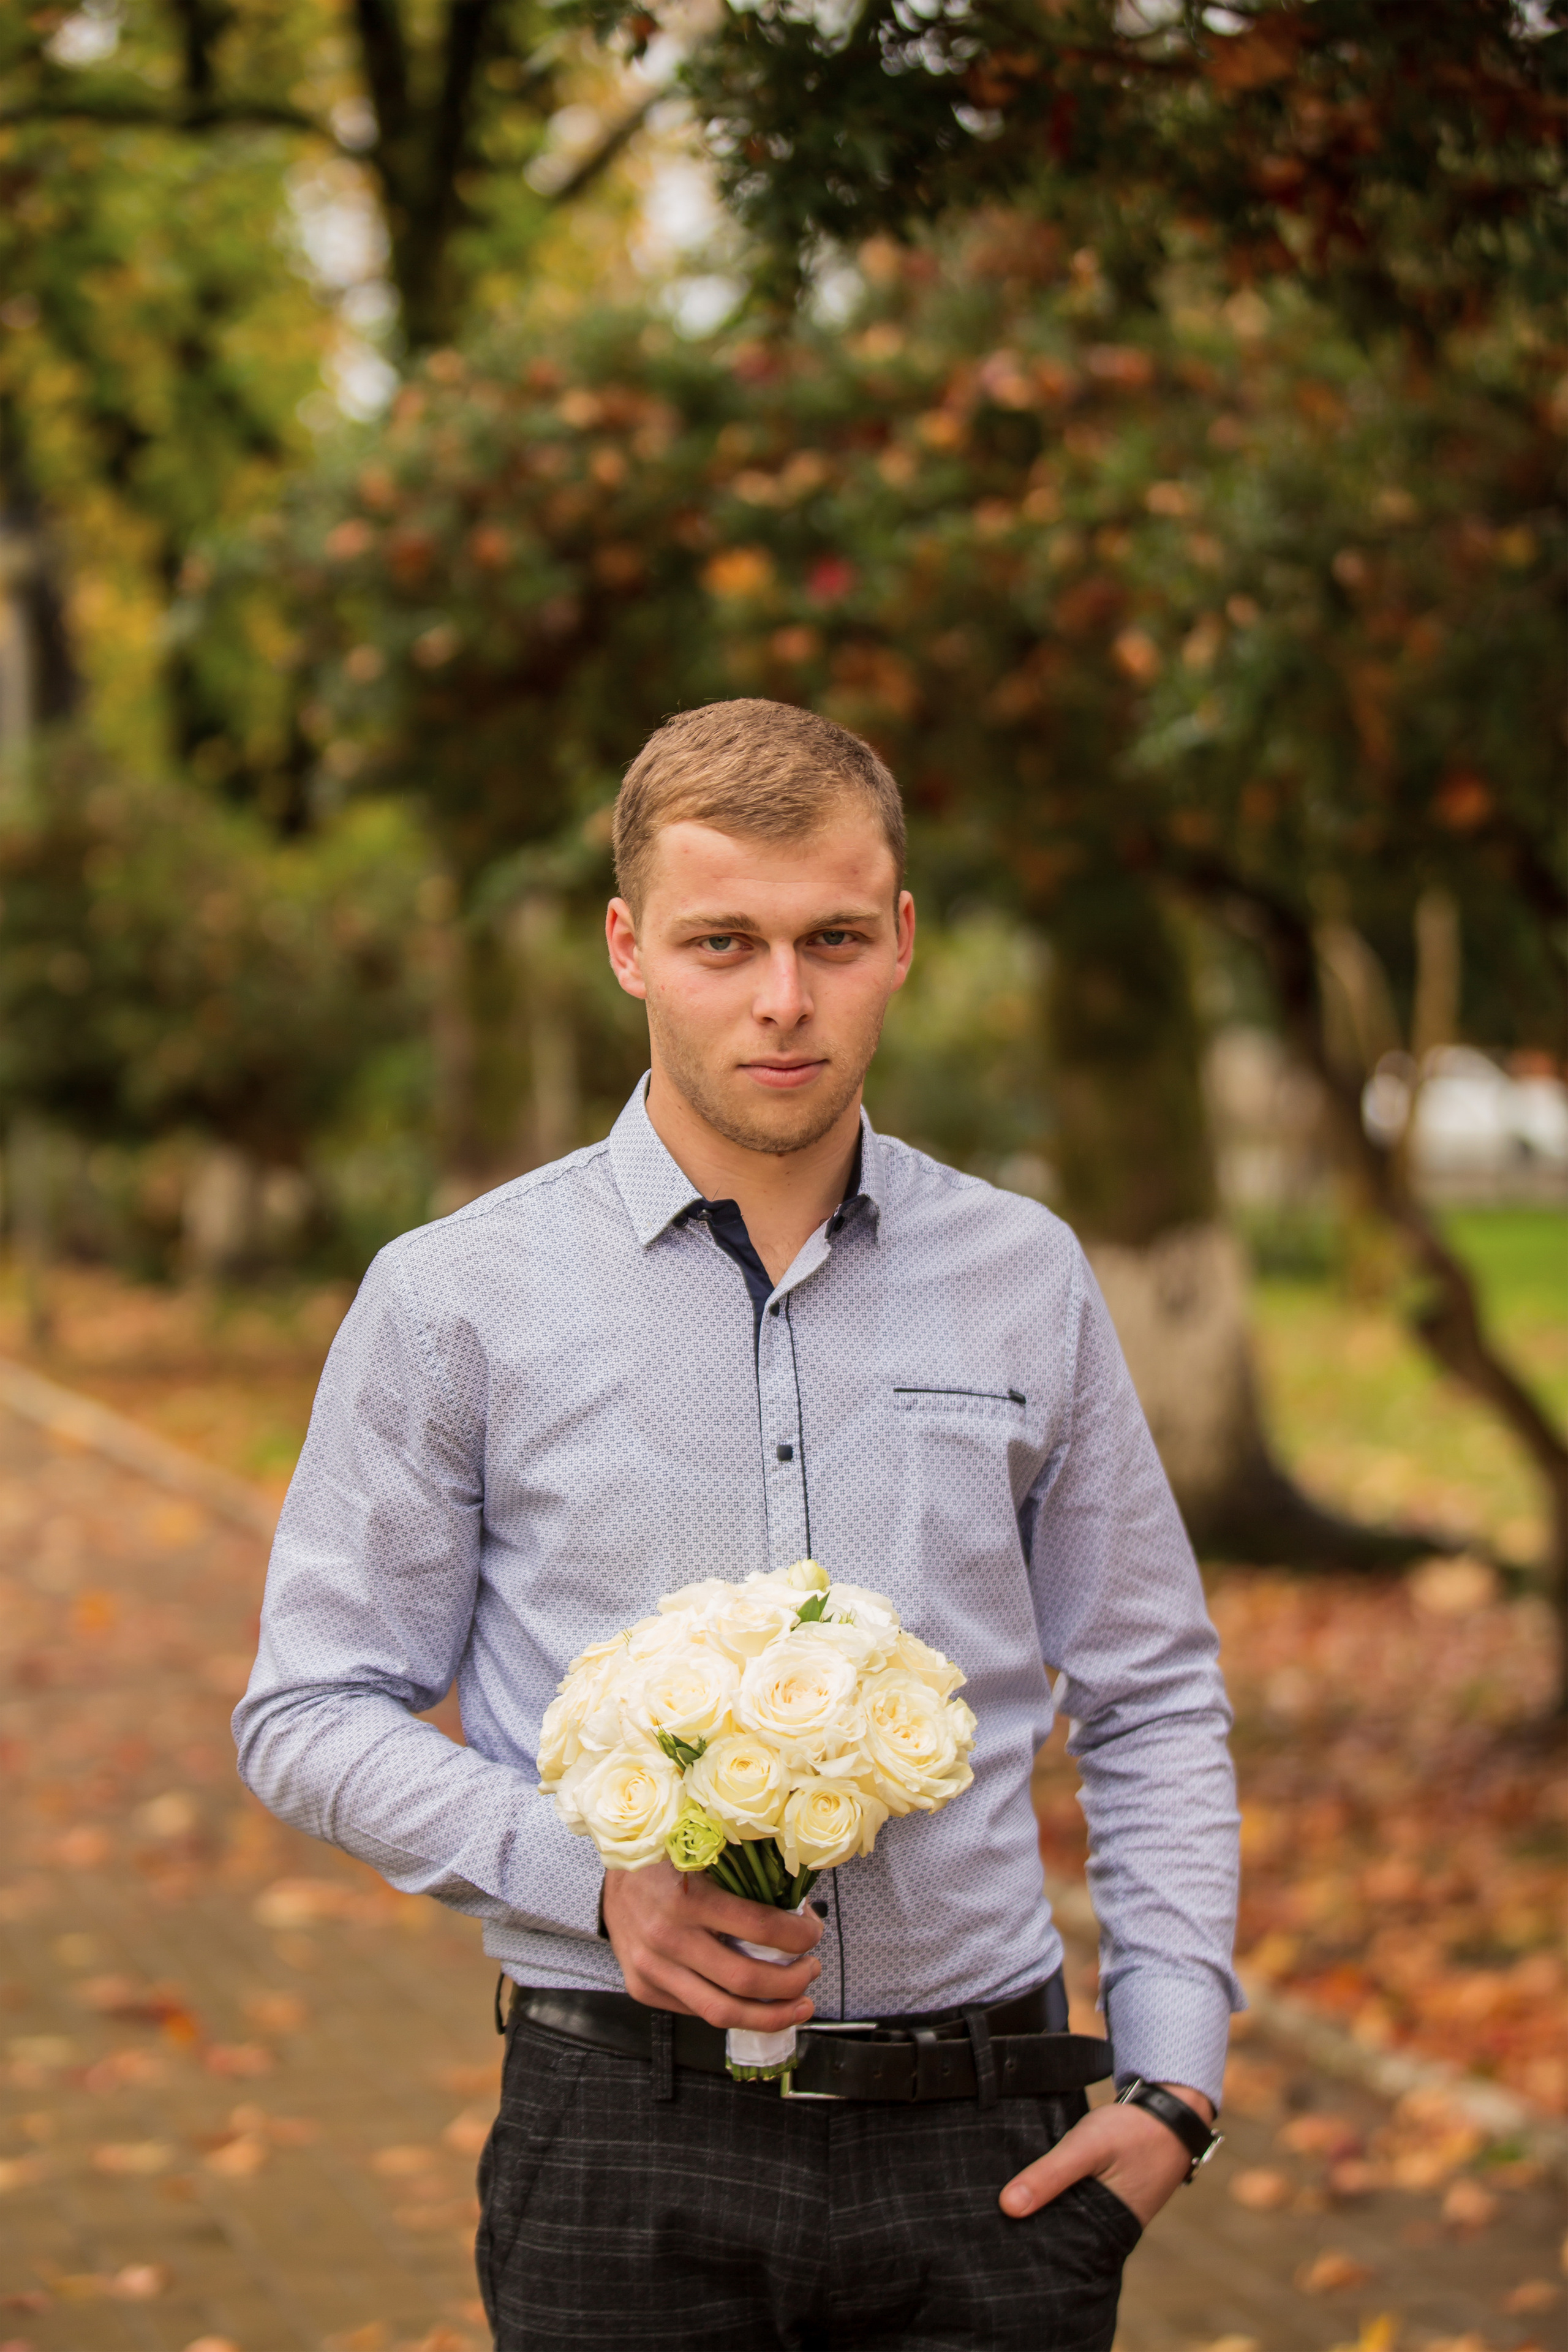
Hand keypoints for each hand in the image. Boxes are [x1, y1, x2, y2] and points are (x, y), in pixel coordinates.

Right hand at [601, 1860, 823, 2030]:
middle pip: (745, 1980)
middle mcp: (666, 1937)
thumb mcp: (703, 1854)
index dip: (799, 1936)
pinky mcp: (643, 1989)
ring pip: (721, 2012)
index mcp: (687, 1896)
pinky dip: (733, 2010)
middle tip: (813, 1970)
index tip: (814, 1932)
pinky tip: (753, 2002)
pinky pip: (697, 2011)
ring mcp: (651, 1969)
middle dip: (792, 1982)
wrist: (609, 1878)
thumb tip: (799, 1908)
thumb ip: (744, 1879)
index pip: (760, 1927)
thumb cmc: (665, 1861)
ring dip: (771, 2014)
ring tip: (798, 2005)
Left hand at [1000, 2083, 1214, 2228]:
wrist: (1172, 2110)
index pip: (1055, 2252)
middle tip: (985, 2223)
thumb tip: (1007, 2207)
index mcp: (1103, 2233)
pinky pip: (1073, 2200)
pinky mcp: (1105, 2192)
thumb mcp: (1087, 2147)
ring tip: (995, 2204)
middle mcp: (1104, 2229)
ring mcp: (1106, 2211)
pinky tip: (1028, 2183)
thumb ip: (1050, 2174)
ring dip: (1040, 2208)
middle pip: (1057, 2236)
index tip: (989, 2242)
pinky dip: (1054, 2193)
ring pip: (1063, 2217)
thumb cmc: (1133, 2131)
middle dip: (1027, 2230)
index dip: (1025, 2248)